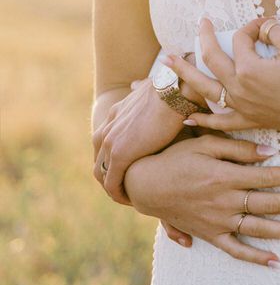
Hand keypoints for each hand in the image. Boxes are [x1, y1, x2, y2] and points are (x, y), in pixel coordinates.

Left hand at [92, 77, 195, 204]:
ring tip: (129, 196)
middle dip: (109, 177)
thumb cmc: (171, 90)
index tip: (129, 170)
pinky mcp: (120, 154)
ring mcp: (111, 142)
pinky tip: (132, 200)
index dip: (114, 160)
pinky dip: (119, 194)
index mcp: (115, 115)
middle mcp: (108, 129)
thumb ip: (140, 90)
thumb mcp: (150, 88)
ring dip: (113, 188)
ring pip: (101, 174)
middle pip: (99, 160)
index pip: (105, 144)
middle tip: (127, 188)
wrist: (174, 91)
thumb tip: (137, 84)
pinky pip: (112, 183)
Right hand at [124, 133, 279, 265]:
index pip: (266, 177)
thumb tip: (270, 153)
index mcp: (225, 176)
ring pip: (258, 230)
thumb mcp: (206, 144)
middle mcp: (224, 202)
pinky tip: (275, 262)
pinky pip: (234, 250)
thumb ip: (239, 149)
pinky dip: (254, 257)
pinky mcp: (209, 234)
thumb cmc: (177, 157)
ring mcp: (217, 221)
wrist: (145, 184)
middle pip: (269, 204)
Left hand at [168, 18, 279, 138]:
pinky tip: (189, 118)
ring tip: (166, 62)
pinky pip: (220, 123)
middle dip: (203, 37)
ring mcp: (242, 107)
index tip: (268, 24)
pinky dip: (203, 120)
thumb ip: (273, 30)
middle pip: (211, 58)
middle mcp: (238, 88)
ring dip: (184, 74)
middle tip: (199, 21)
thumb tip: (262, 27)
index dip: (254, 26)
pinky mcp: (250, 120)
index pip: (241, 38)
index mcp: (248, 68)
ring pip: (204, 89)